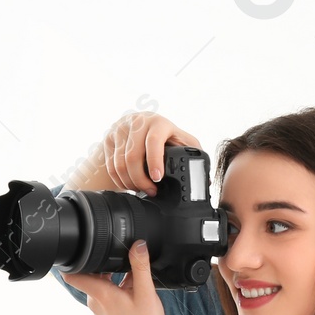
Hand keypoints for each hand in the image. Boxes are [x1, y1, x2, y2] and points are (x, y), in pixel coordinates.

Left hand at [60, 240, 168, 314]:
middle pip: (90, 275)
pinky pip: (107, 293)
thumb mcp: (146, 292)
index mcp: (100, 294)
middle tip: (121, 259)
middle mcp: (96, 301)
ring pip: (101, 283)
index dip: (71, 261)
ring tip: (133, 277)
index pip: (72, 275)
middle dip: (103, 264)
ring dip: (113, 276)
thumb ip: (140, 266)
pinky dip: (118, 286)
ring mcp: (100, 308)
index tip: (77, 250)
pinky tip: (135, 289)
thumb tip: (138, 245)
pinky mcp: (107, 313)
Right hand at [70, 113, 203, 194]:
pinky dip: (119, 180)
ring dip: (130, 182)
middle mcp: (137, 123)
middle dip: (141, 179)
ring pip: (119, 163)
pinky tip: (129, 184)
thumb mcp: (182, 140)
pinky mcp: (109, 139)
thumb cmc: (165, 135)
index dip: (154, 161)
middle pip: (132, 156)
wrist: (139, 125)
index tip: (157, 178)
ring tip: (141, 189)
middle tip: (151, 191)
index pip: (153, 141)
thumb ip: (193, 154)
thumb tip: (205, 179)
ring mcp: (120, 130)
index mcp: (158, 123)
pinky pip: (110, 166)